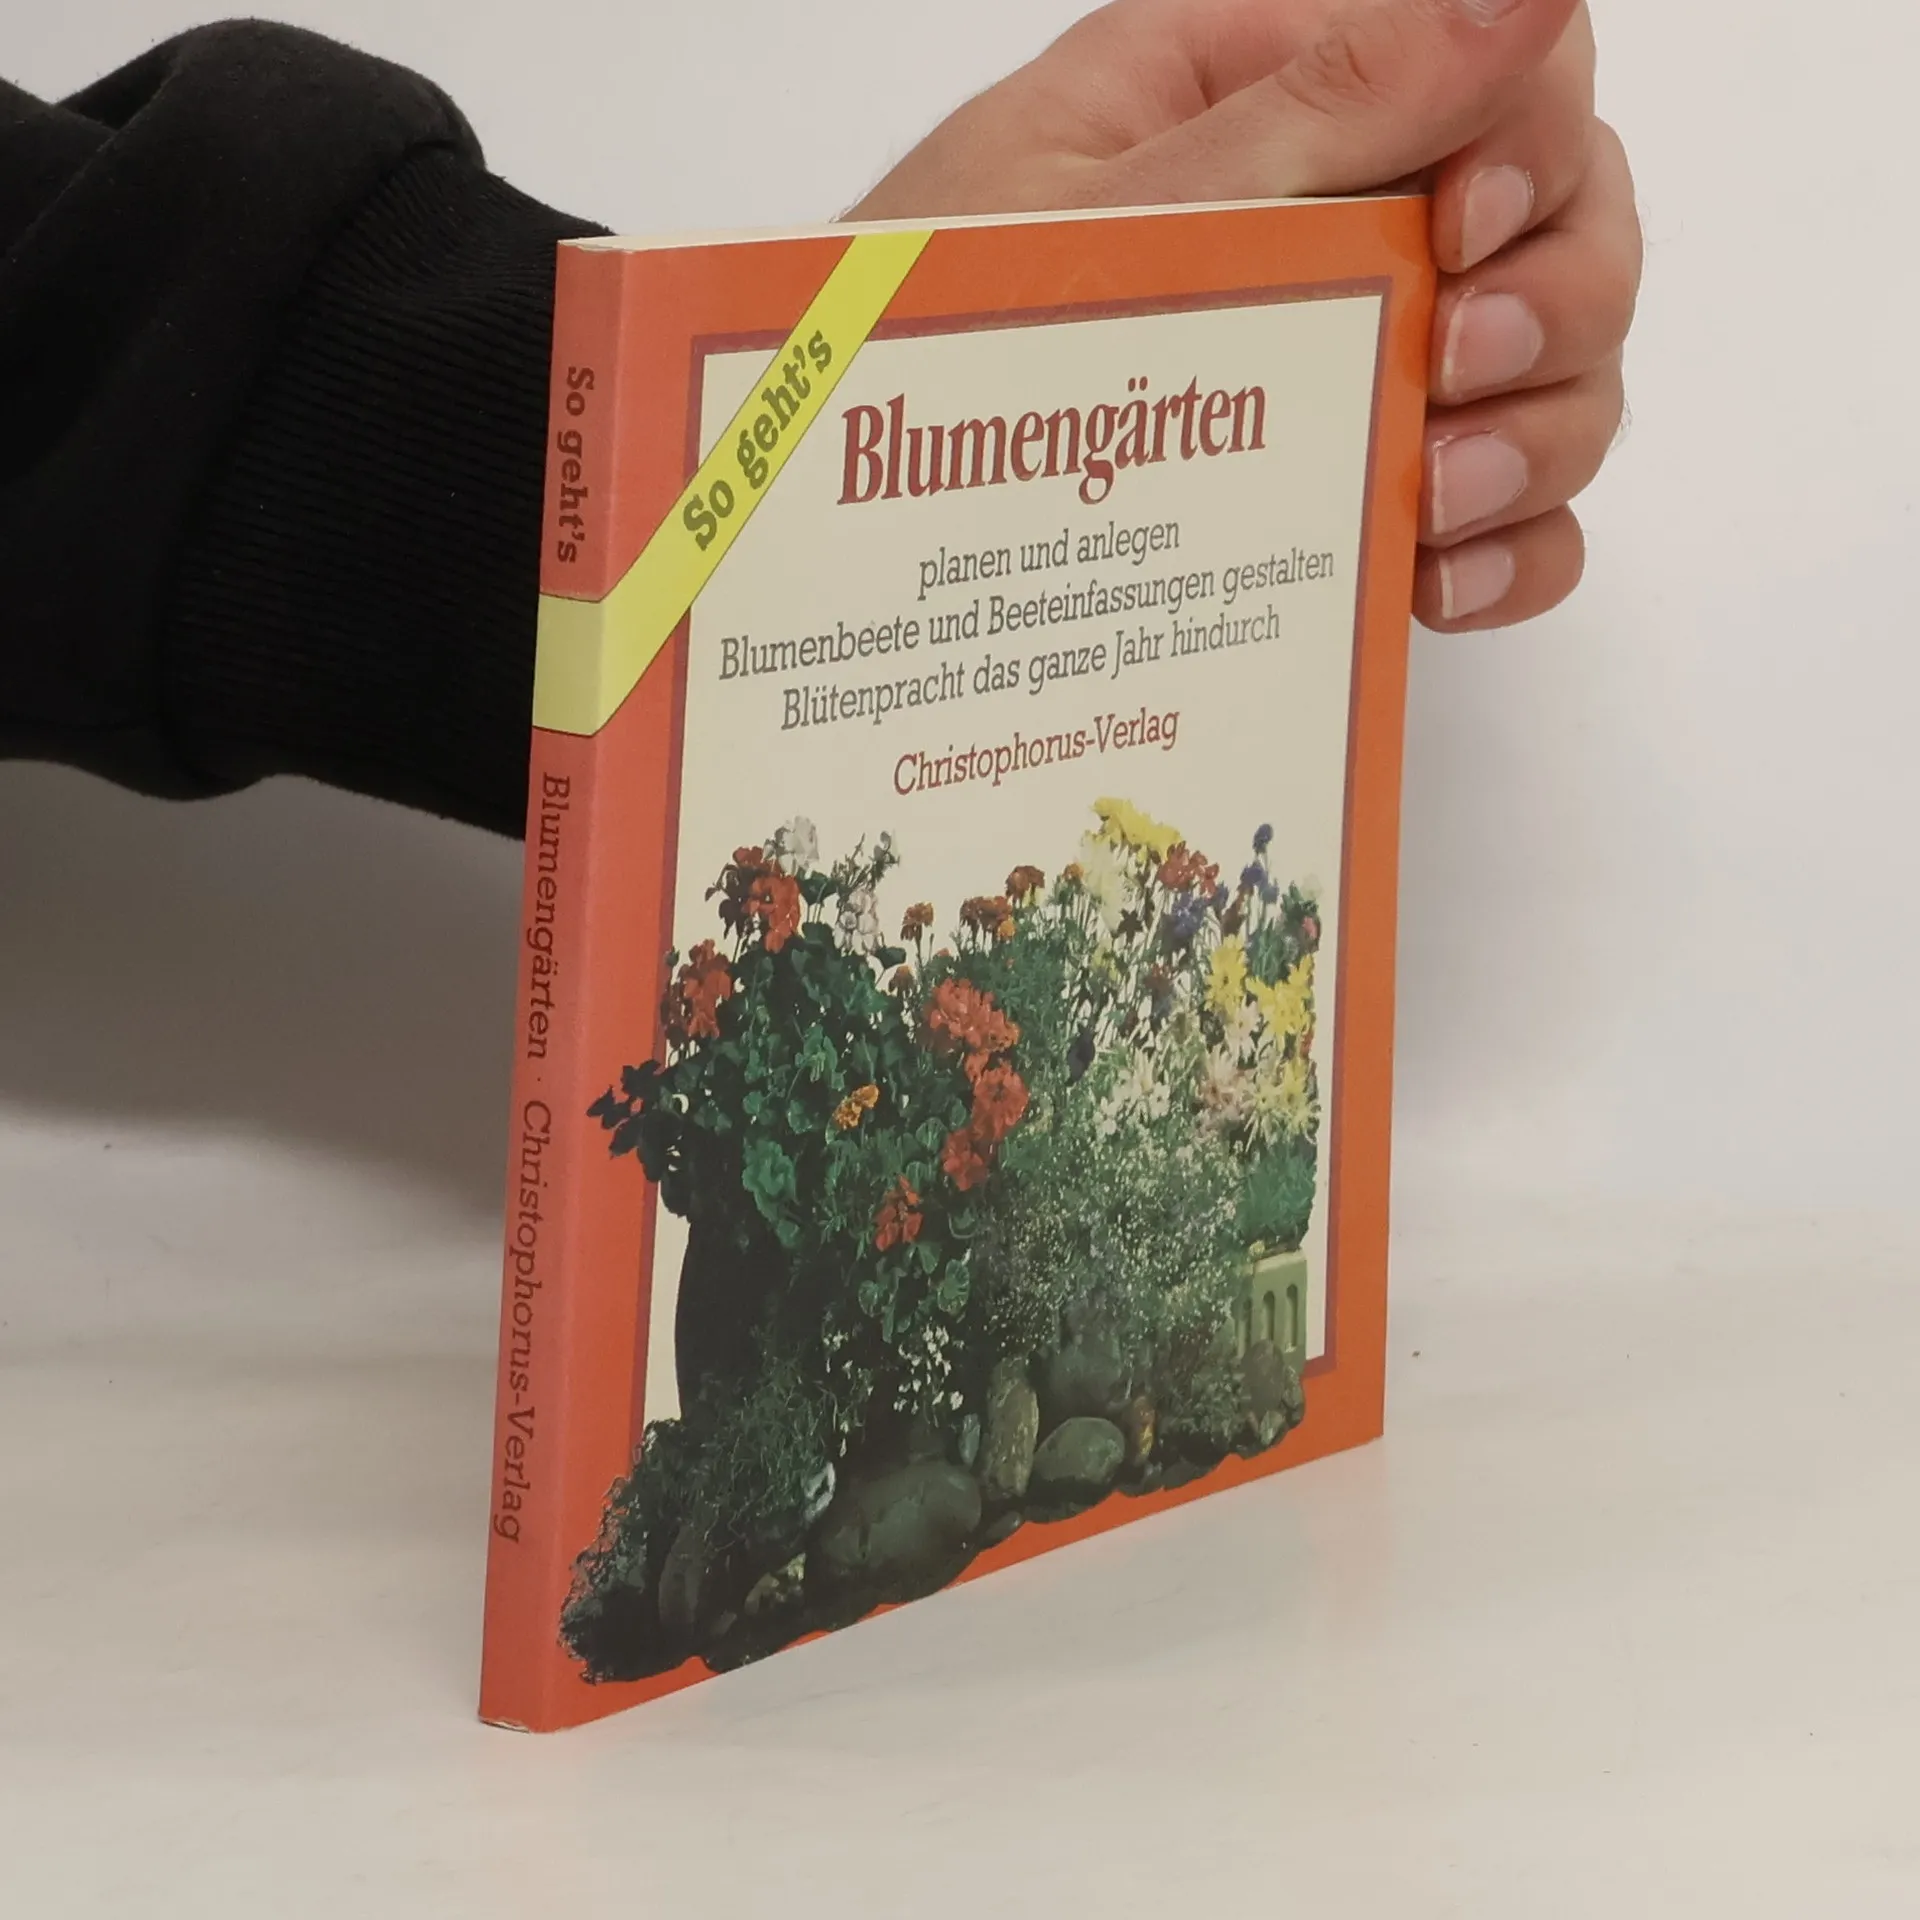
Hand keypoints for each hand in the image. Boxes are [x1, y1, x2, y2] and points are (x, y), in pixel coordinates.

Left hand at [851, 0, 1639, 631]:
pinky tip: (1432, 582)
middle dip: (1553, 304)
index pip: (1508, 65)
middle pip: (1564, 224)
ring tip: (1426, 503)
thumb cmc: (909, 330)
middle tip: (1452, 375)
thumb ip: (1322, 108)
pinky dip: (1509, 551)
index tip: (1465, 233)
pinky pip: (1497, 519)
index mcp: (1270, 98)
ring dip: (1536, 442)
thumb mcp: (1105, 207)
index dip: (1535, 141)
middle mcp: (1334, 224)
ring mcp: (1342, 371)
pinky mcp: (1334, 498)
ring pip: (1551, 377)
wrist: (815, 500)